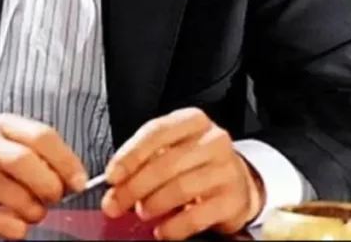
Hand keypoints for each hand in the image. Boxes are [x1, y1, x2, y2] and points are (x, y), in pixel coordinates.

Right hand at [0, 114, 87, 238]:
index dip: (66, 162)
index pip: (42, 136)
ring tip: (32, 212)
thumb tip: (71, 178)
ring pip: (15, 196)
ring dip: (33, 211)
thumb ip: (32, 153)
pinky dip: (14, 228)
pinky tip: (15, 226)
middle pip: (28, 164)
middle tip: (53, 198)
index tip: (78, 181)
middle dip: (50, 188)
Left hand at [101, 107, 264, 239]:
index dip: (129, 156)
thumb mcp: (172, 149)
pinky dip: (174, 227)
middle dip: (134, 187)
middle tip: (116, 203)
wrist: (237, 181)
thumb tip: (115, 184)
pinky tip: (162, 230)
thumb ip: (145, 160)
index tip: (112, 177)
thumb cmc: (196, 162)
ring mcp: (226, 170)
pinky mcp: (233, 200)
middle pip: (165, 163)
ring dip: (153, 204)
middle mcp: (213, 141)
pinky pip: (197, 216)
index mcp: (192, 121)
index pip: (155, 133)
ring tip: (142, 212)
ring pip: (180, 188)